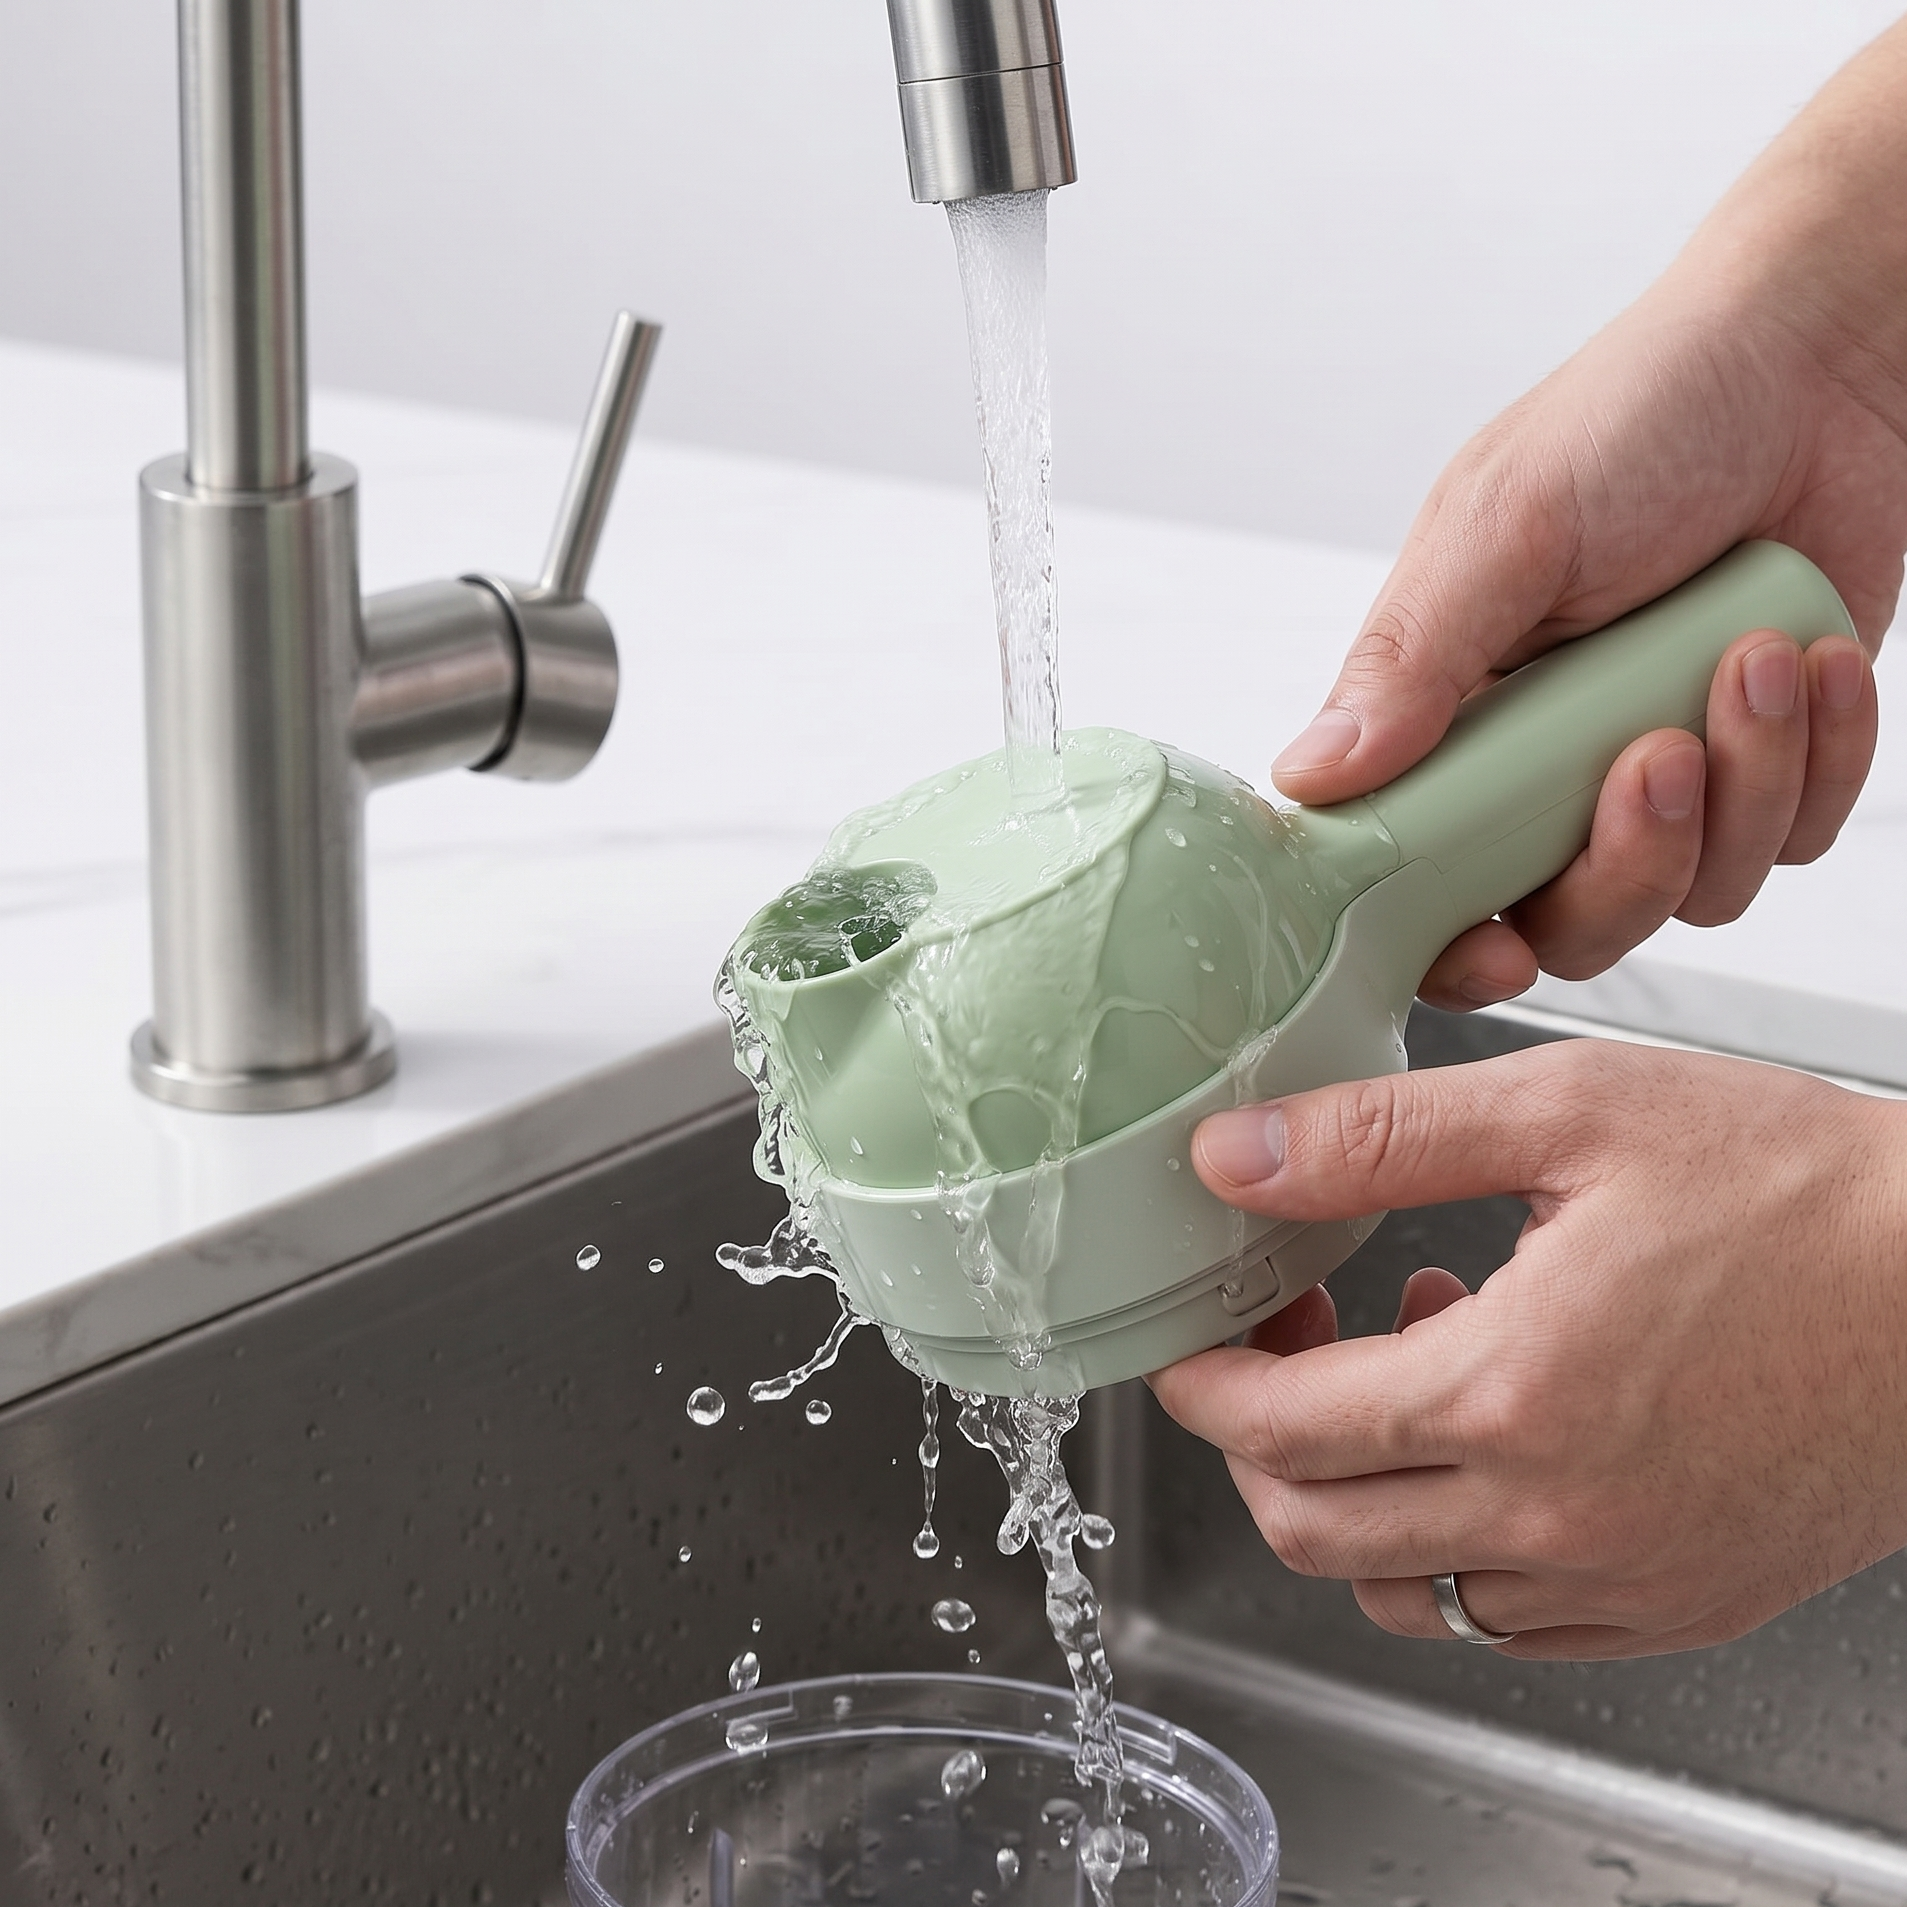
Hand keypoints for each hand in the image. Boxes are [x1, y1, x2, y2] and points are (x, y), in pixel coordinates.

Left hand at [1149, 1042, 1906, 1658]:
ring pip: (1401, 1589)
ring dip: (1356, 1490)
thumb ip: (1379, 1138)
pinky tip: (1497, 1428)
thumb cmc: (1800, 1193)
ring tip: (1410, 1361)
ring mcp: (1618, 1581)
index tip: (1194, 1338)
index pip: (1276, 1430)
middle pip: (1314, 1530)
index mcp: (1510, 1393)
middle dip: (1257, 1442)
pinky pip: (1506, 1619)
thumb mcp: (1573, 1113)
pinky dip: (1455, 1539)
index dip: (1203, 1384)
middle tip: (1291, 1341)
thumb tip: (1233, 1156)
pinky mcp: (1675, 1604)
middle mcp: (1554, 1519)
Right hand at [1270, 96, 1906, 1007]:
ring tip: (1752, 657)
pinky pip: (1794, 841)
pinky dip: (1818, 762)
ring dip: (1743, 787)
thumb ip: (1411, 660)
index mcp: (1453, 714)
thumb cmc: (1652, 412)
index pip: (1421, 879)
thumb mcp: (1505, 525)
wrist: (1831, 356)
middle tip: (1655, 755)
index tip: (1493, 946)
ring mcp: (1661, 771)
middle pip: (1569, 921)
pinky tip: (1808, 663)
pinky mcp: (1770, 764)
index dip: (1450, 942)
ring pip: (1694, 892)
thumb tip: (1313, 775)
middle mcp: (1549, 763)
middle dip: (1625, 863)